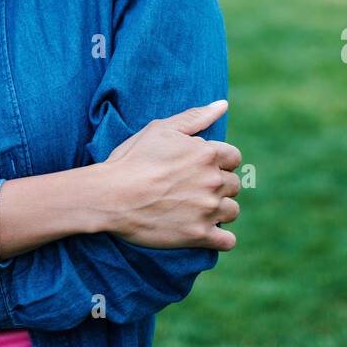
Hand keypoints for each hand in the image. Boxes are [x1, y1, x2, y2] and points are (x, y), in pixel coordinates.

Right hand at [102, 99, 241, 251]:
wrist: (111, 196)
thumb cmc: (133, 159)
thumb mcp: (161, 129)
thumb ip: (195, 116)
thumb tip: (223, 105)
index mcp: (207, 153)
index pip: (234, 158)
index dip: (219, 162)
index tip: (202, 168)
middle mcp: (213, 180)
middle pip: (234, 184)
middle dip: (219, 186)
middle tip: (195, 189)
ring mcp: (208, 209)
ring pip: (232, 211)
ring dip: (220, 210)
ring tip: (199, 209)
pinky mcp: (199, 234)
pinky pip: (228, 241)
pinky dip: (221, 238)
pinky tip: (206, 232)